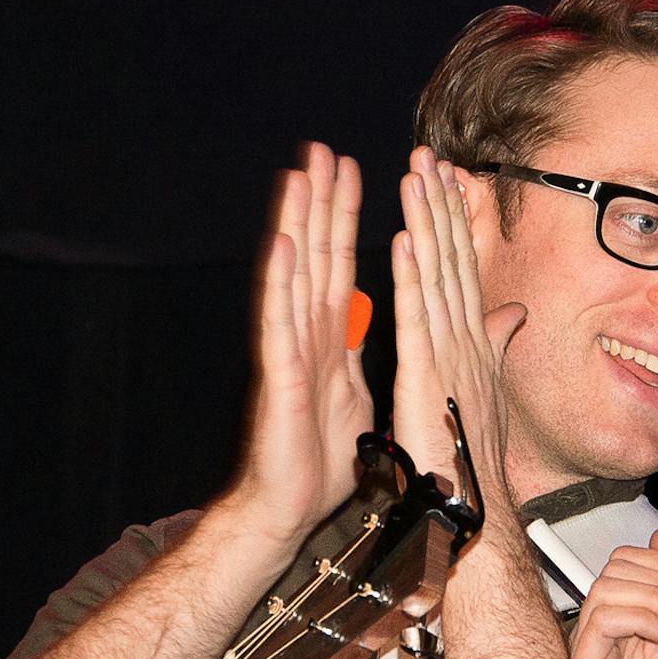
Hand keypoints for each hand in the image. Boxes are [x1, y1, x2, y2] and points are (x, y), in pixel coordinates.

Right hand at [221, 143, 374, 548]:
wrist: (290, 508)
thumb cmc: (319, 460)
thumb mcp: (359, 396)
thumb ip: (365, 355)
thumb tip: (379, 326)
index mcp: (329, 339)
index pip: (340, 266)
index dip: (346, 220)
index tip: (355, 173)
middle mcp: (304, 335)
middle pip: (314, 258)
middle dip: (319, 203)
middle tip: (321, 149)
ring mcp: (288, 351)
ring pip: (291, 276)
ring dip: (294, 225)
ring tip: (296, 176)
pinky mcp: (281, 376)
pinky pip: (278, 322)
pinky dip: (279, 282)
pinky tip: (282, 244)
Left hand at [392, 145, 525, 500]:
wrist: (473, 510)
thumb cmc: (474, 460)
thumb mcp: (484, 392)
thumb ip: (495, 346)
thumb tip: (511, 315)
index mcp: (472, 346)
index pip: (462, 271)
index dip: (455, 224)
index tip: (446, 181)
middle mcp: (466, 343)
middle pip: (453, 262)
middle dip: (442, 206)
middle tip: (431, 155)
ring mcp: (448, 357)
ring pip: (436, 277)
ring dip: (426, 223)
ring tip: (416, 175)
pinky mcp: (426, 376)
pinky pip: (417, 319)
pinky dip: (411, 277)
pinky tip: (405, 238)